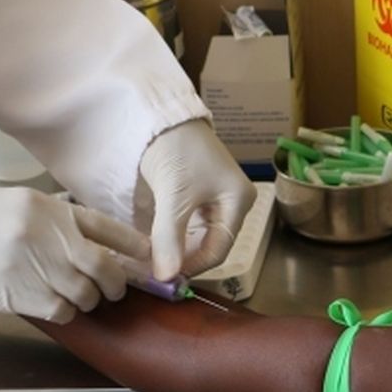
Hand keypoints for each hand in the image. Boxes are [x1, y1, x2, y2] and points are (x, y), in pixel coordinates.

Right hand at [0, 184, 149, 323]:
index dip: (136, 248)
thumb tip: (85, 246)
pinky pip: (62, 312)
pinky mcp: (20, 295)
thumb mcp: (12, 204)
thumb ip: (51, 222)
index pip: (111, 229)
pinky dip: (62, 313)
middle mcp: (51, 236)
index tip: (151, 261)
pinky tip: (48, 304)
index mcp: (50, 209)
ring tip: (68, 295)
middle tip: (109, 289)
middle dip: (115, 284)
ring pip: (87, 296)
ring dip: (84, 301)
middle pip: (108, 268)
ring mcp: (37, 267)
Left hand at [136, 119, 253, 279]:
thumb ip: (169, 238)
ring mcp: (215, 197)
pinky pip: (188, 224)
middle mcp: (232, 202)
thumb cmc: (177, 149)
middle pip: (210, 244)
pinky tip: (156, 241)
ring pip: (197, 236)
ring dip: (176, 248)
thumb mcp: (173, 195)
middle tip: (156, 269)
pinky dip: (172, 235)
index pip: (219, 249)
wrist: (161, 114)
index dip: (193, 266)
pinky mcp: (197, 193)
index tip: (165, 276)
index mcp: (238, 201)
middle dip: (184, 259)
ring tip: (153, 257)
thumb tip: (166, 277)